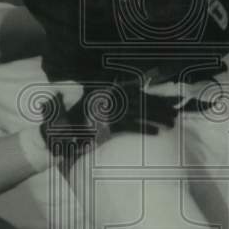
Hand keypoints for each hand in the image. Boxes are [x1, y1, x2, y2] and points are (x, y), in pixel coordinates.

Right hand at [40, 81, 178, 157]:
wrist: (51, 136)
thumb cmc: (70, 127)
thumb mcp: (88, 111)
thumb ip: (105, 104)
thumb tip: (120, 97)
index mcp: (105, 93)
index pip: (133, 92)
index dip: (152, 96)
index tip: (169, 101)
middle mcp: (106, 97)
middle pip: (139, 99)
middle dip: (159, 105)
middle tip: (177, 112)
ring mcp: (105, 109)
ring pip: (138, 110)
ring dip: (156, 116)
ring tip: (172, 123)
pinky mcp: (103, 123)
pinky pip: (129, 124)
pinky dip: (143, 128)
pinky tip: (156, 133)